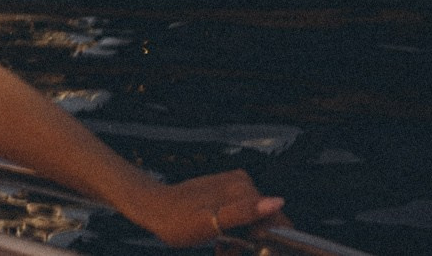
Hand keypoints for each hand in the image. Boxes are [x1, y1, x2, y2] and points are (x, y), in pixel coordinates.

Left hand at [127, 171, 285, 247]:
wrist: (152, 208)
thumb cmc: (177, 220)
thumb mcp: (212, 222)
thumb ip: (246, 212)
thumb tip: (278, 202)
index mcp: (245, 190)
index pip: (279, 221)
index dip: (270, 243)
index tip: (250, 251)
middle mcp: (244, 183)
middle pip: (266, 223)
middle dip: (253, 244)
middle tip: (228, 252)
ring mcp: (235, 186)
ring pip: (254, 222)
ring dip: (243, 242)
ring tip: (224, 250)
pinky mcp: (227, 191)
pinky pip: (242, 216)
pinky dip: (236, 232)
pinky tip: (222, 242)